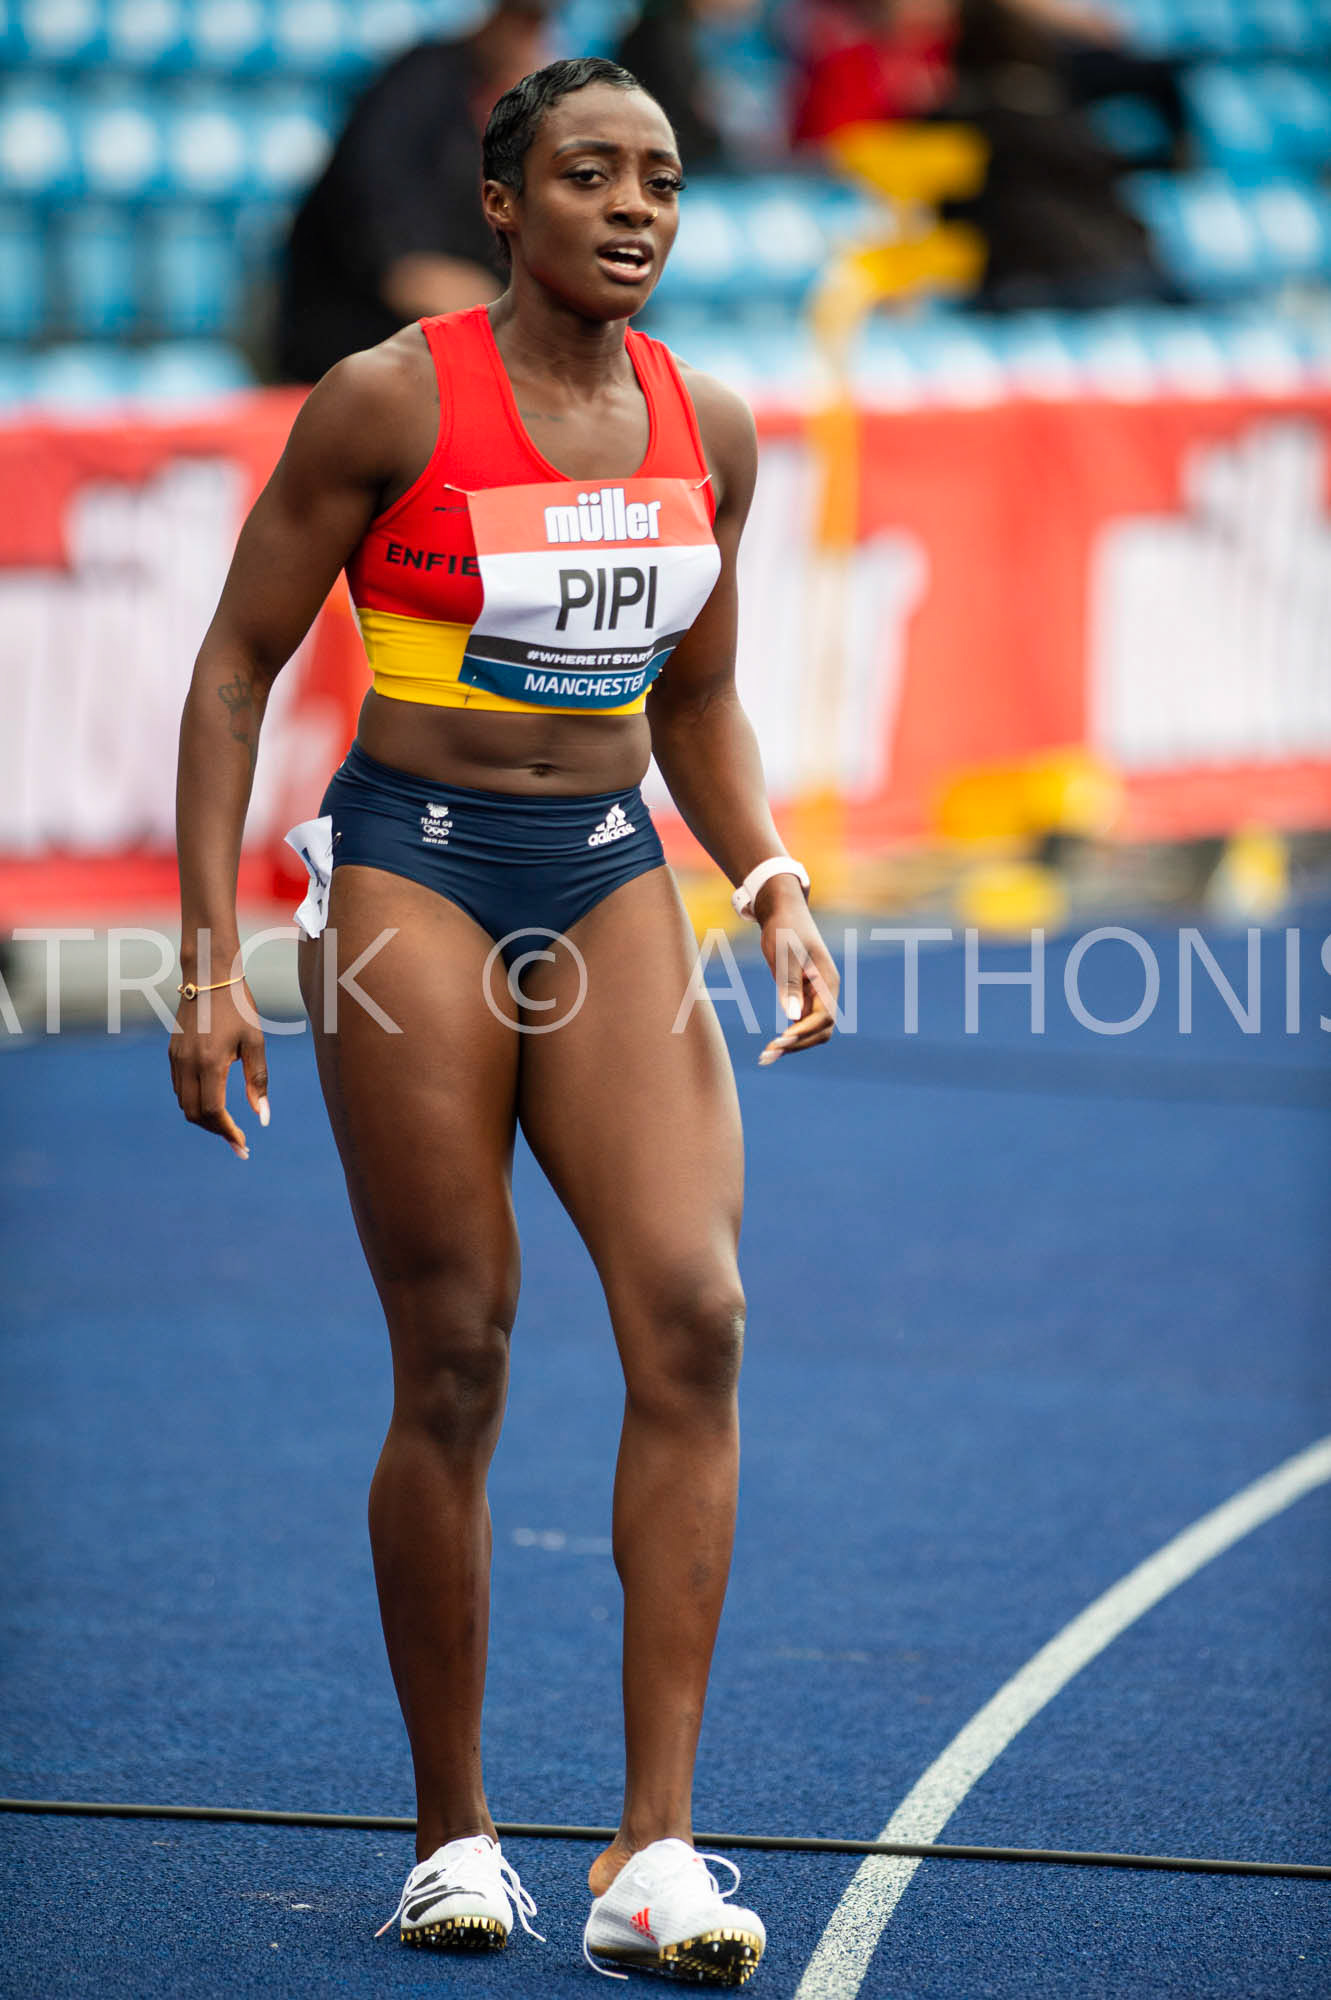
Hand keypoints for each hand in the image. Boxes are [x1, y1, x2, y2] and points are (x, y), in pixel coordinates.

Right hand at [168, 984, 269, 1160]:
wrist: (209, 976)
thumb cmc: (240, 1007)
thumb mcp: (256, 1042)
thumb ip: (257, 1081)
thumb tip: (262, 1117)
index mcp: (210, 1062)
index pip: (214, 1111)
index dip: (227, 1132)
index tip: (243, 1145)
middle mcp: (187, 1064)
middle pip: (195, 1114)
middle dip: (216, 1130)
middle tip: (237, 1139)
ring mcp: (176, 1059)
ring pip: (184, 1103)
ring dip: (204, 1118)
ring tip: (227, 1124)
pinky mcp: (172, 1053)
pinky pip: (180, 1088)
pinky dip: (195, 1102)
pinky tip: (213, 1101)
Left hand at [755, 882, 839, 1064]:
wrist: (781, 912)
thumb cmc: (784, 928)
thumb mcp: (784, 954)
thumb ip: (789, 984)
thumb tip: (792, 1016)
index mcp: (828, 981)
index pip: (824, 1017)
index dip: (803, 1032)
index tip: (780, 1040)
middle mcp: (825, 992)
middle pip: (821, 1031)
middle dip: (797, 1045)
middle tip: (768, 1055)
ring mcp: (815, 996)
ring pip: (810, 1032)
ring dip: (791, 1046)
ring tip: (765, 1057)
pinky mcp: (802, 998)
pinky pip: (799, 1025)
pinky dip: (786, 1038)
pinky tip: (769, 1048)